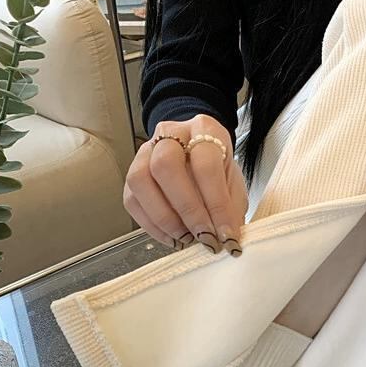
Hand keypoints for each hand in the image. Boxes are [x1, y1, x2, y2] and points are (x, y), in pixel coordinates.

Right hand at [124, 115, 248, 250]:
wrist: (198, 155)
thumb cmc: (218, 169)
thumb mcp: (233, 182)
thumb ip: (231, 207)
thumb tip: (226, 237)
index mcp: (204, 128)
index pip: (205, 162)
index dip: (216, 202)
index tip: (225, 233)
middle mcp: (171, 133)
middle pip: (165, 164)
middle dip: (187, 208)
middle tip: (203, 236)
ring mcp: (146, 151)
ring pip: (141, 179)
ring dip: (164, 217)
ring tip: (185, 238)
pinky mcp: (132, 173)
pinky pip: (132, 200)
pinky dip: (152, 225)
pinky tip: (172, 237)